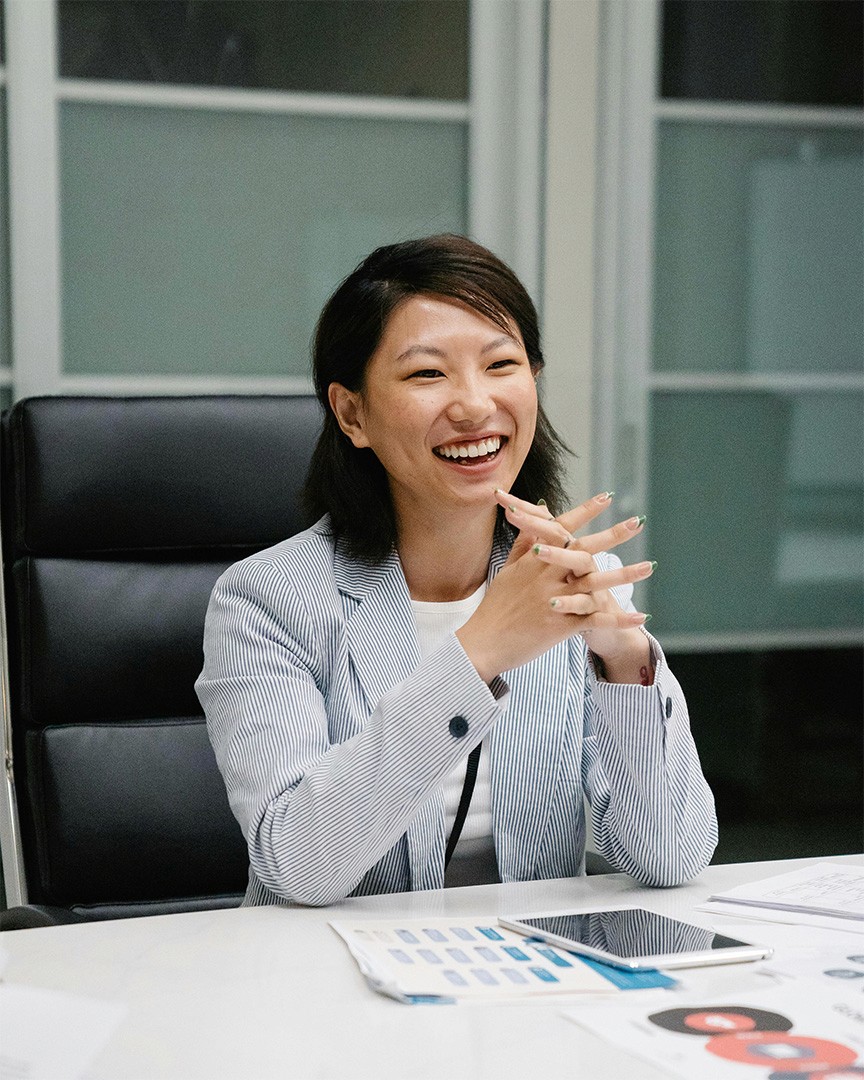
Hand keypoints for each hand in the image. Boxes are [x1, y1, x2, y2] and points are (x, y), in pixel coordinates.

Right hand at [456, 491, 653, 682]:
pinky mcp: (560, 626)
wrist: (483, 643)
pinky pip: (595, 620)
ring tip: (650, 566)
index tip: (606, 497)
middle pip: (584, 549)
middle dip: (613, 535)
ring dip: (625, 575)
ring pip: (595, 583)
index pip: (562, 529)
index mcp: (534, 561)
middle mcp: (546, 576)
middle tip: (638, 521)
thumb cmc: (495, 606)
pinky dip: (619, 619)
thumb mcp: (507, 570)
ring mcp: (555, 600)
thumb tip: (536, 516)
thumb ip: (524, 542)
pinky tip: (641, 617)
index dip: (585, 512)